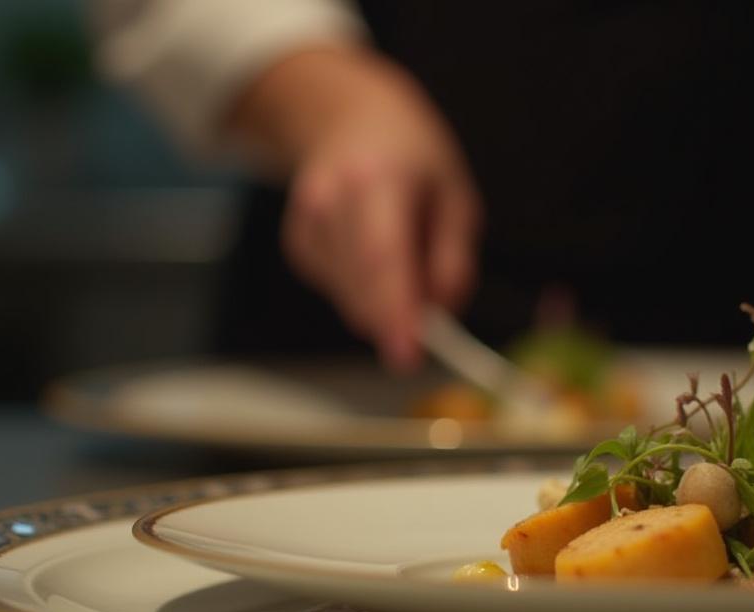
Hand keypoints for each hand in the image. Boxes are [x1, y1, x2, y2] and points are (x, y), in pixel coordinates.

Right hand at [232, 48, 480, 369]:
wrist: (346, 116)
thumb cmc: (413, 157)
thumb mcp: (456, 195)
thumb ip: (454, 257)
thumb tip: (441, 311)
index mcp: (379, 178)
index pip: (381, 256)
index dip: (392, 310)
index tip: (407, 353)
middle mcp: (332, 199)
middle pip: (359, 285)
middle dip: (396, 321)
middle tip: (429, 329)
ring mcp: (307, 222)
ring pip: (351, 299)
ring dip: (385, 302)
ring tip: (405, 251)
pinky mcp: (298, 244)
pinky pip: (340, 292)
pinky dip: (365, 289)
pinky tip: (372, 249)